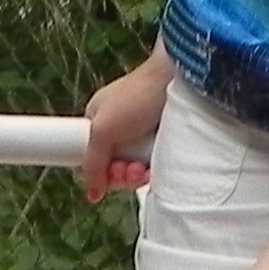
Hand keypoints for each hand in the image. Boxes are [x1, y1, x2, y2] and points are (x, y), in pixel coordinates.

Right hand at [82, 51, 171, 202]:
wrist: (180, 78)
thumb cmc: (139, 95)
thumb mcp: (102, 129)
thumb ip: (91, 162)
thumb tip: (93, 191)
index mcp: (98, 119)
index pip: (88, 157)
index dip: (97, 172)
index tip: (107, 173)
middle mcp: (119, 126)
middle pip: (112, 168)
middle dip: (119, 175)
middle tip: (128, 169)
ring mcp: (141, 133)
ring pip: (133, 169)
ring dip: (136, 175)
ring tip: (142, 168)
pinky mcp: (163, 139)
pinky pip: (153, 164)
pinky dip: (152, 169)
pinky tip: (154, 168)